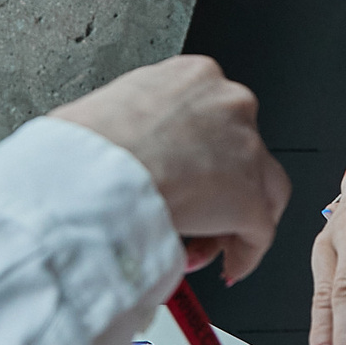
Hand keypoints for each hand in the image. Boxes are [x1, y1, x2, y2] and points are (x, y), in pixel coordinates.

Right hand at [53, 56, 286, 283]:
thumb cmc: (84, 145)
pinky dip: (244, 253)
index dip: (200, 157)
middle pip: (243, 153)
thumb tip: (106, 146)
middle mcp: (227, 105)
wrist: (92, 173)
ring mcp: (245, 151)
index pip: (214, 118)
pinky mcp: (249, 199)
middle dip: (218, 190)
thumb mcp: (101, 112)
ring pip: (261, 190)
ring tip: (201, 247)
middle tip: (191, 216)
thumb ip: (123, 124)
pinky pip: (259, 233)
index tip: (183, 178)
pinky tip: (226, 267)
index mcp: (192, 77)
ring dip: (233, 222)